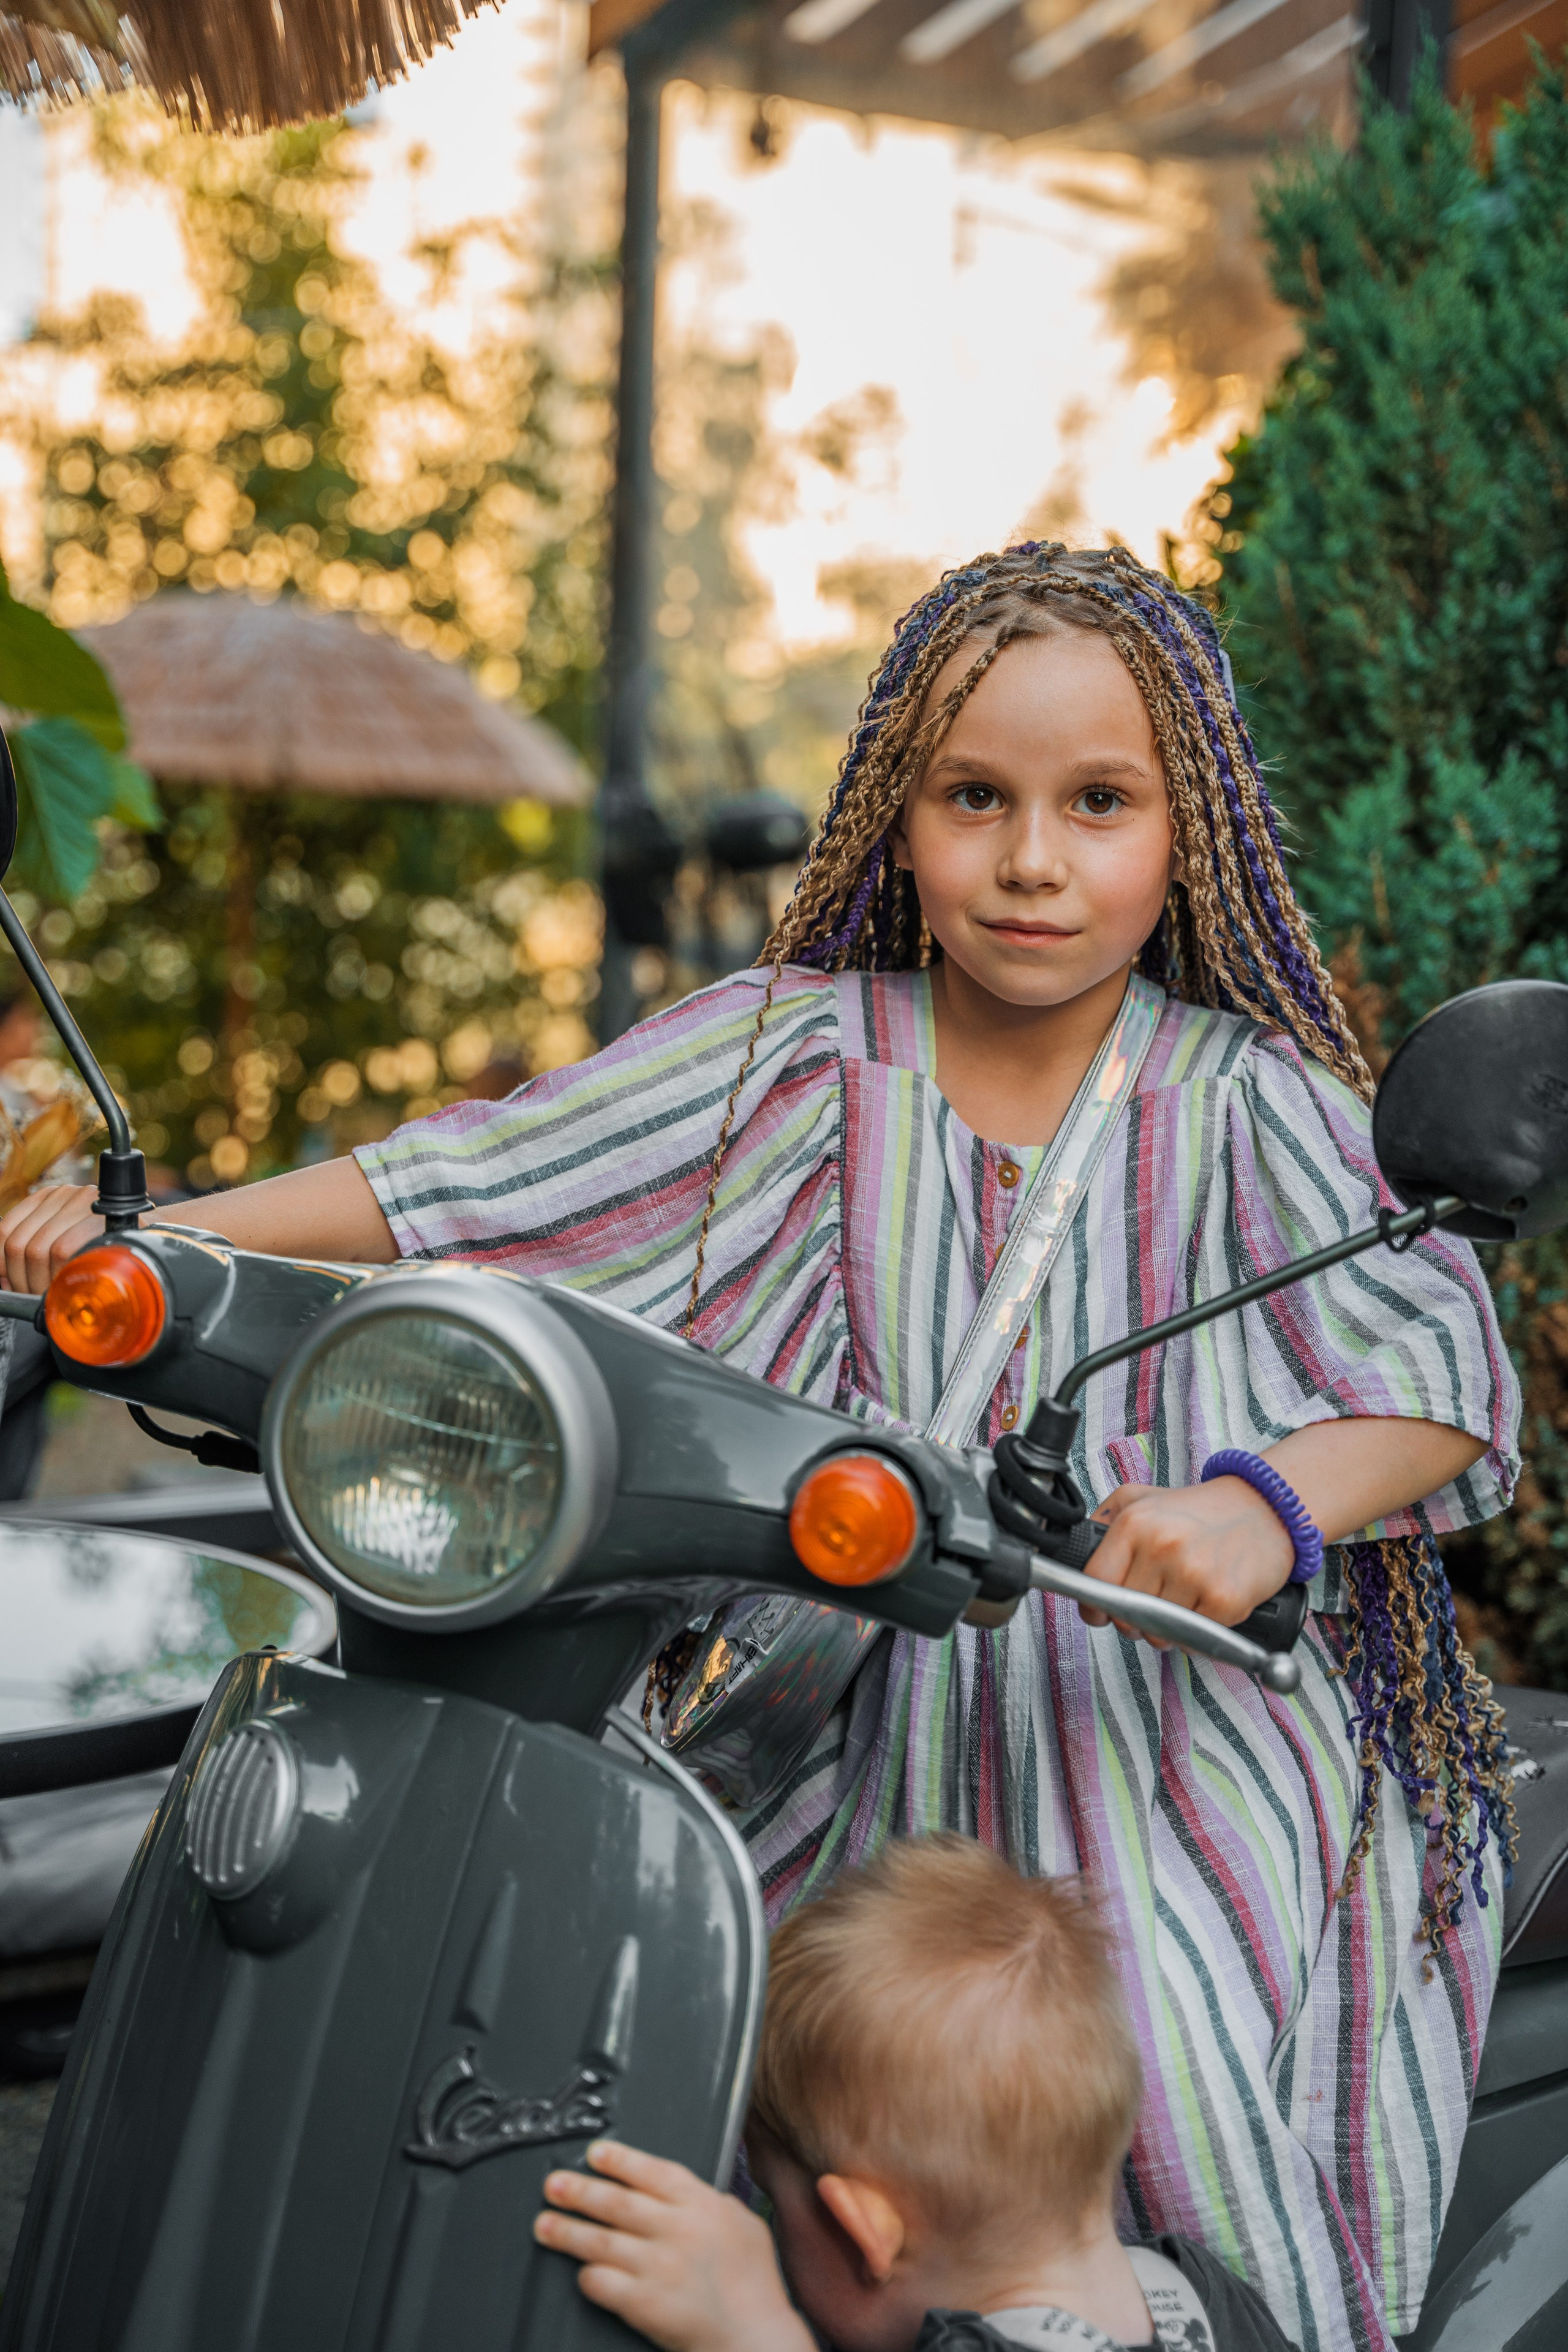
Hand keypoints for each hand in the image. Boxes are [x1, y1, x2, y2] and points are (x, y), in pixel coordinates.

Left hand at [0, 1184, 108, 1293]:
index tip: (7, 1283)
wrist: (154, 1238)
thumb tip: (4, 1282)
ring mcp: (81, 1202)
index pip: (5, 1229)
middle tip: (34, 1295)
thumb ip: (37, 1252)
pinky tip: (68, 1284)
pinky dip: (59, 1274)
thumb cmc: (108, 1248)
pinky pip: (62, 1250)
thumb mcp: (68, 1242)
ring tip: (54, 1294)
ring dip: (40, 1282)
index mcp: (47, 1198)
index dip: (0, 1262)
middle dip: (21, 1279)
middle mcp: (62, 1195)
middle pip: (18, 1244)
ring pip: (37, 1250)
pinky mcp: (98, 1216)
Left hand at [534, 2140, 814, 2351]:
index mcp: (701, 2204)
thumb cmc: (756, 2284)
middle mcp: (676, 2229)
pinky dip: (587, 2276)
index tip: (593, 2154)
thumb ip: (711, 2203)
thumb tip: (686, 2193)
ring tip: (544, 2224)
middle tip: (553, 2184)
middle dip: (579, 2191)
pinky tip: (579, 2272)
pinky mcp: (644, 2303)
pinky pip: (602, 2283)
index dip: (619, 2160)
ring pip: (600, 2240)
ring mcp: (658, 2266)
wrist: (756, 2337)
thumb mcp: (743, 2224)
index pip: (650, 2171)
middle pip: (616, 2202)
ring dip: (567, 2231)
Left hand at [1077, 1476, 1292, 1641]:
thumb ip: (1104, 1522)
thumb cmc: (1202, 1510)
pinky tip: (1205, 1607)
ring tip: (1182, 1602)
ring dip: (1166, 1630)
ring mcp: (1195, 1574)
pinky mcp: (1225, 1600)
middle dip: (1134, 1620)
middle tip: (1154, 1602)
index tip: (1100, 1612)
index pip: (1094, 1583)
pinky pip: (1195, 1641)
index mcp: (1136, 1523)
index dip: (1094, 1606)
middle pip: (1124, 1615)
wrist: (1266, 1508)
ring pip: (1158, 1633)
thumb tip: (1072, 1555)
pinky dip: (1197, 1635)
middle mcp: (1162, 1547)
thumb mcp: (1142, 1498)